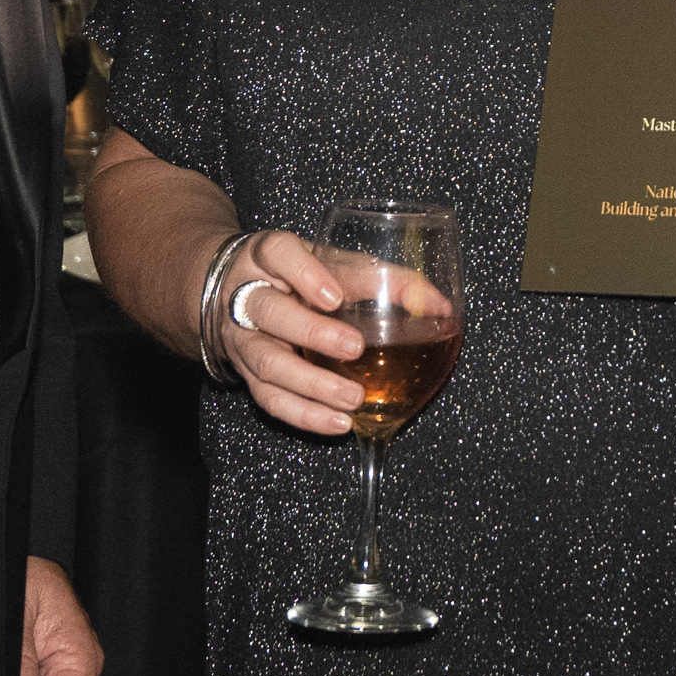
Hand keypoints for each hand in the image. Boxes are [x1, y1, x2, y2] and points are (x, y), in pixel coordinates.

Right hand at [201, 222, 433, 438]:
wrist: (237, 292)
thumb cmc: (298, 276)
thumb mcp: (333, 264)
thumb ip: (383, 279)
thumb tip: (438, 304)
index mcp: (269, 256)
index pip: (278, 252)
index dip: (304, 273)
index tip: (334, 296)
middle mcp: (247, 296)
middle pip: (270, 312)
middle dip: (312, 333)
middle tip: (354, 348)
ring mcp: (243, 338)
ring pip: (268, 363)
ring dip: (312, 384)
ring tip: (352, 398)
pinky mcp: (248, 375)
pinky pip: (270, 399)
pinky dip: (305, 414)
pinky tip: (338, 423)